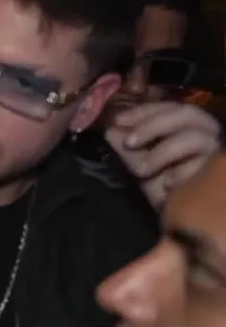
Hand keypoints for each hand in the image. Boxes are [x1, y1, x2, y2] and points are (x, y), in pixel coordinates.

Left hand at [104, 101, 222, 209]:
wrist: (181, 219)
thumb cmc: (163, 187)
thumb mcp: (140, 165)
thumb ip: (127, 148)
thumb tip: (111, 130)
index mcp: (190, 127)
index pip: (171, 107)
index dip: (144, 111)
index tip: (118, 120)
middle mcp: (210, 134)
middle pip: (187, 113)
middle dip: (153, 124)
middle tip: (129, 142)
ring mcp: (218, 152)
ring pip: (194, 137)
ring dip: (161, 151)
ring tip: (141, 170)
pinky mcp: (220, 171)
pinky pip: (201, 165)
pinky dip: (177, 173)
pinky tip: (166, 184)